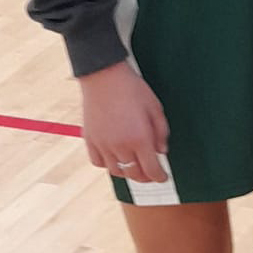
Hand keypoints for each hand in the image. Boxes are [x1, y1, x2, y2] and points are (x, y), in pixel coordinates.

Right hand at [79, 60, 169, 183]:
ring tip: (133, 165)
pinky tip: (114, 157)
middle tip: (150, 173)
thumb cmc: (132, 88)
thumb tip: (162, 151)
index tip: (163, 177)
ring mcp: (103, 144)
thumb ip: (161, 132)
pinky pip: (98, 162)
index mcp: (139, 138)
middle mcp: (120, 146)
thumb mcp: (155, 107)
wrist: (103, 75)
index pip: (151, 170)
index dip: (160, 177)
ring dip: (127, 172)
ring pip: (116, 171)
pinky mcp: (90, 140)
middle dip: (145, 177)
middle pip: (134, 174)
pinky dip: (107, 164)